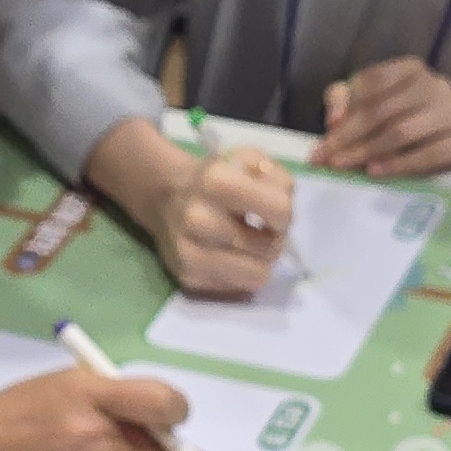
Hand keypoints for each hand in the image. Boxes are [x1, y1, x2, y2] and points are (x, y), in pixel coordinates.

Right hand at [159, 143, 297, 294]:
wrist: (166, 197)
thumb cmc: (216, 178)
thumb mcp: (248, 160)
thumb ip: (277, 179)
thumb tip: (285, 214)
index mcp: (216, 181)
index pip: (280, 210)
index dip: (285, 214)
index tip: (274, 214)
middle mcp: (198, 218)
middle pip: (270, 250)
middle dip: (273, 241)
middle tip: (262, 232)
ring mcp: (190, 253)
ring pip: (257, 277)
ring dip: (259, 263)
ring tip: (249, 247)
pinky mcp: (188, 279)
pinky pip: (238, 290)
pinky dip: (240, 275)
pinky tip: (229, 257)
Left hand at [313, 59, 450, 177]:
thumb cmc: (416, 116)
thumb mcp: (384, 102)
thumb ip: (352, 100)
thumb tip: (333, 119)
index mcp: (411, 69)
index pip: (374, 79)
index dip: (349, 101)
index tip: (329, 125)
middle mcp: (434, 84)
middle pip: (383, 109)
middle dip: (349, 134)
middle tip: (326, 156)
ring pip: (403, 131)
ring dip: (368, 150)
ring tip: (344, 165)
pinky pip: (429, 154)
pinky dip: (399, 164)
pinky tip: (376, 171)